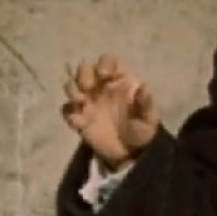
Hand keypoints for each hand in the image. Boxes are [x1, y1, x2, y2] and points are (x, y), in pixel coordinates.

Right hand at [61, 54, 159, 168]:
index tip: (105, 74)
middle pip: (85, 69)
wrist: (130, 154)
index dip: (105, 63)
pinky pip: (67, 110)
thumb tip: (144, 87)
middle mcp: (101, 87)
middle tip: (87, 87)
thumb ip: (146, 104)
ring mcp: (88, 102)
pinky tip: (78, 121)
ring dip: (71, 89)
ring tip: (80, 101)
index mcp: (119, 81)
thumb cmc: (142, 130)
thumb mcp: (149, 119)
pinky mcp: (79, 119)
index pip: (108, 61)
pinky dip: (69, 112)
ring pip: (72, 86)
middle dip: (83, 74)